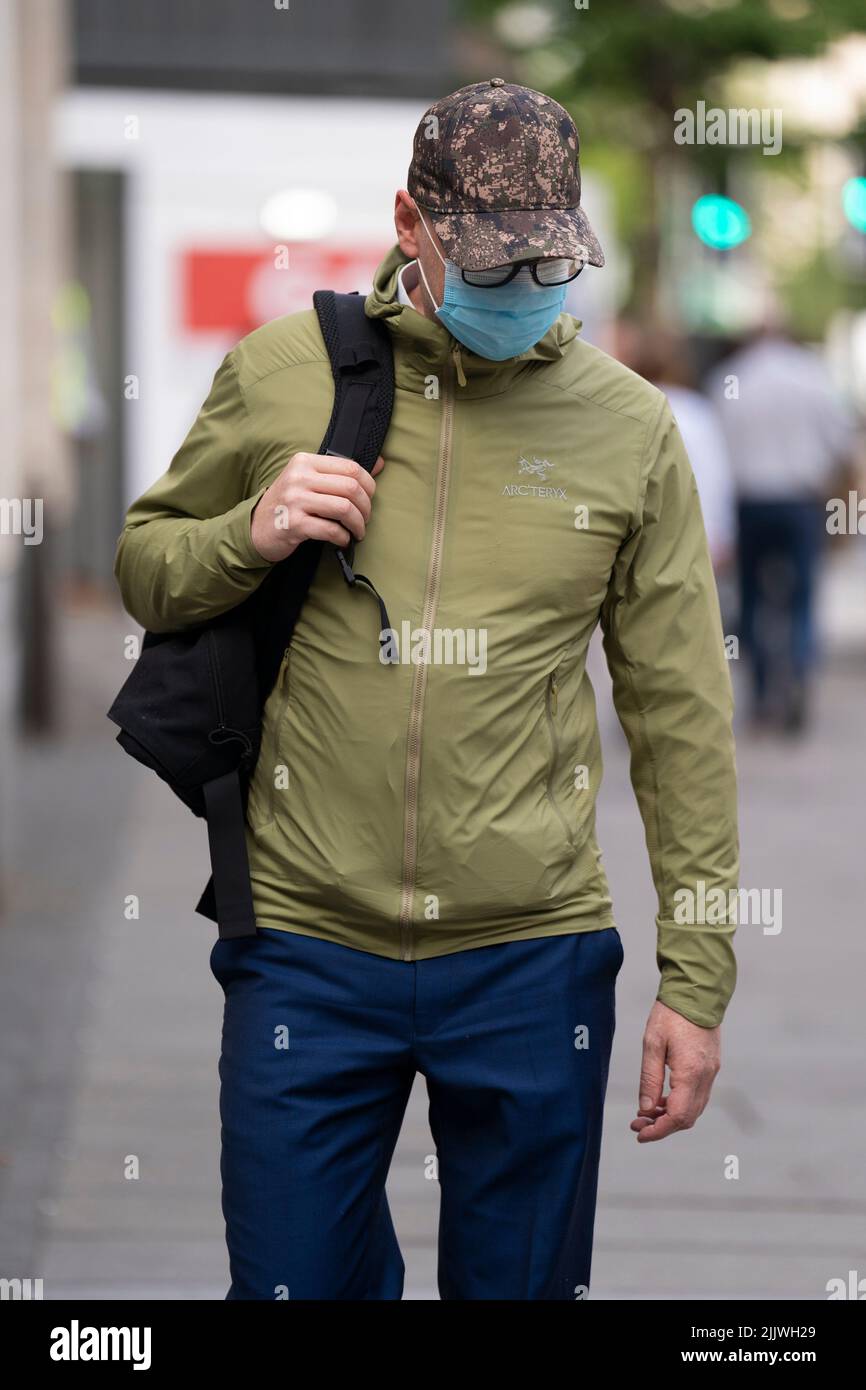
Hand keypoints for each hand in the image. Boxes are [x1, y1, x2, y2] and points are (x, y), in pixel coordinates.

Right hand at [250, 452, 384, 562]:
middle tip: (364, 520)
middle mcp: (299, 477)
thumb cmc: (289, 504)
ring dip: (357, 524)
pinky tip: (342, 540)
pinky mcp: (293, 524)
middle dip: (365, 508)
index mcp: (305, 462)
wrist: (256, 528)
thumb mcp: (309, 480)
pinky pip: (330, 529)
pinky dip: (342, 537)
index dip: (369, 486)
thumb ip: (340, 472)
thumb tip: (381, 463)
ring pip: (344, 508)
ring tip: (357, 532)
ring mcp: (295, 500)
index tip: (368, 500)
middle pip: (351, 488)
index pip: (350, 467)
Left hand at [631, 1000, 720, 1142]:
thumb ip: (649, 1079)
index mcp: (691, 1073)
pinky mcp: (712, 1066)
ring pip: (694, 1109)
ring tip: (646, 1112)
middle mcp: (706, 1076)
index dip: (659, 1130)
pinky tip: (662, 1098)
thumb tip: (646, 1109)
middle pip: (688, 1118)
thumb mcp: (652, 1044)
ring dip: (671, 1116)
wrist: (697, 991)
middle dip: (662, 1126)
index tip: (640, 1134)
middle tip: (638, 1123)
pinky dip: (680, 1103)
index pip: (678, 1116)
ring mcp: (712, 1072)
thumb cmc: (671, 1013)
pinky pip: (698, 1096)